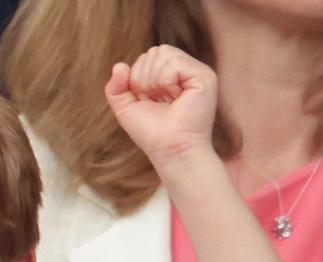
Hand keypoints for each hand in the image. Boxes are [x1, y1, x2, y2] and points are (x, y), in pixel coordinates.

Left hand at [105, 45, 217, 169]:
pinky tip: (175, 97)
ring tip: (166, 99)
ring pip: (163, 52)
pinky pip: (174, 63)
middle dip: (144, 78)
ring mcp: (197, 72)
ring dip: (154, 80)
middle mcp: (186, 70)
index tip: (149, 100)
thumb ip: (116, 87)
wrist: (170, 150)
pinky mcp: (205, 76)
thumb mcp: (125, 108)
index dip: (138, 78)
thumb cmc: (151, 133)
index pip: (148, 56)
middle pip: (155, 51)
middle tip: (157, 100)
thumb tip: (119, 65)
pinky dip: (165, 81)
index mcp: (171, 75)